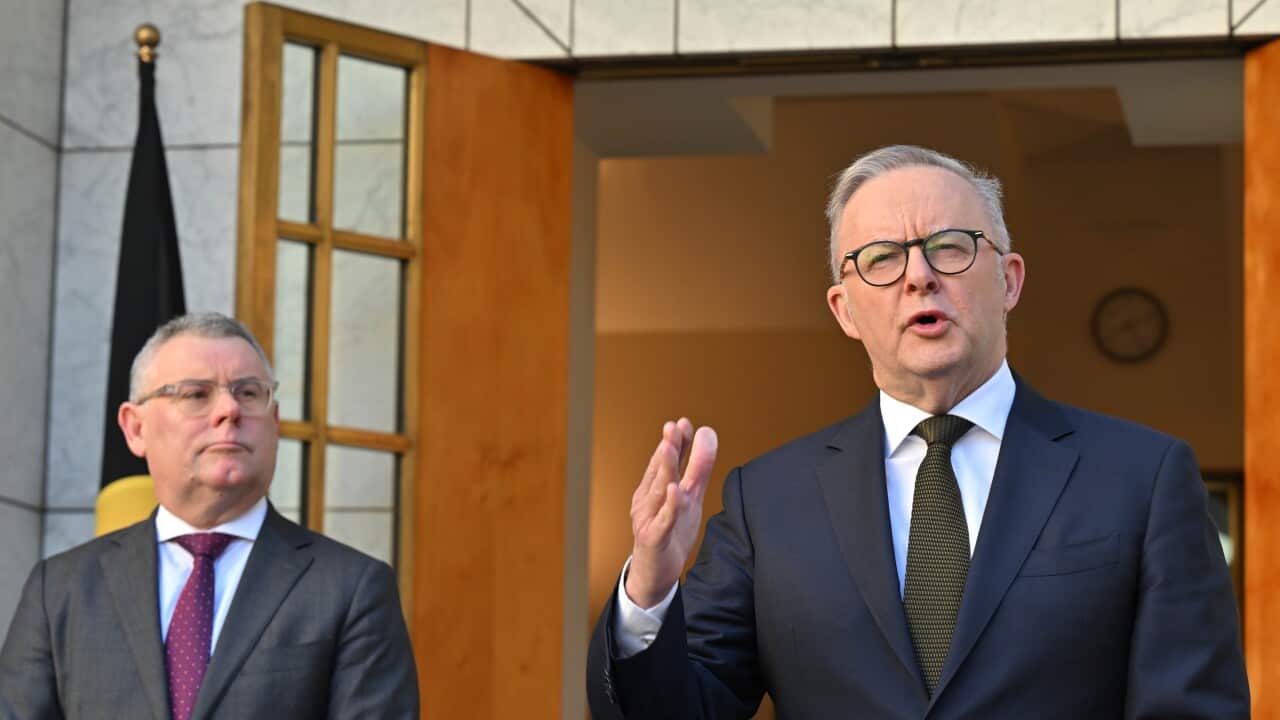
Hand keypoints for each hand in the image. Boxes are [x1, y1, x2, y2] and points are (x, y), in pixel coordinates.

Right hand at [624, 417, 717, 608]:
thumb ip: (697, 468)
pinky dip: (668, 505)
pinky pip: (662, 521)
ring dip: (664, 468)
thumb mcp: (689, 497)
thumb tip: (707, 433)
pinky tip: (674, 491)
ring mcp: (648, 518)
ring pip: (657, 491)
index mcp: (655, 488)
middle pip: (659, 471)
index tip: (684, 423)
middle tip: (673, 427)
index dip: (676, 442)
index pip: (666, 460)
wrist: (654, 574)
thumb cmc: (670, 532)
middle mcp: (648, 500)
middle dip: (667, 448)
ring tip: (670, 448)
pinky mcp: (654, 539)